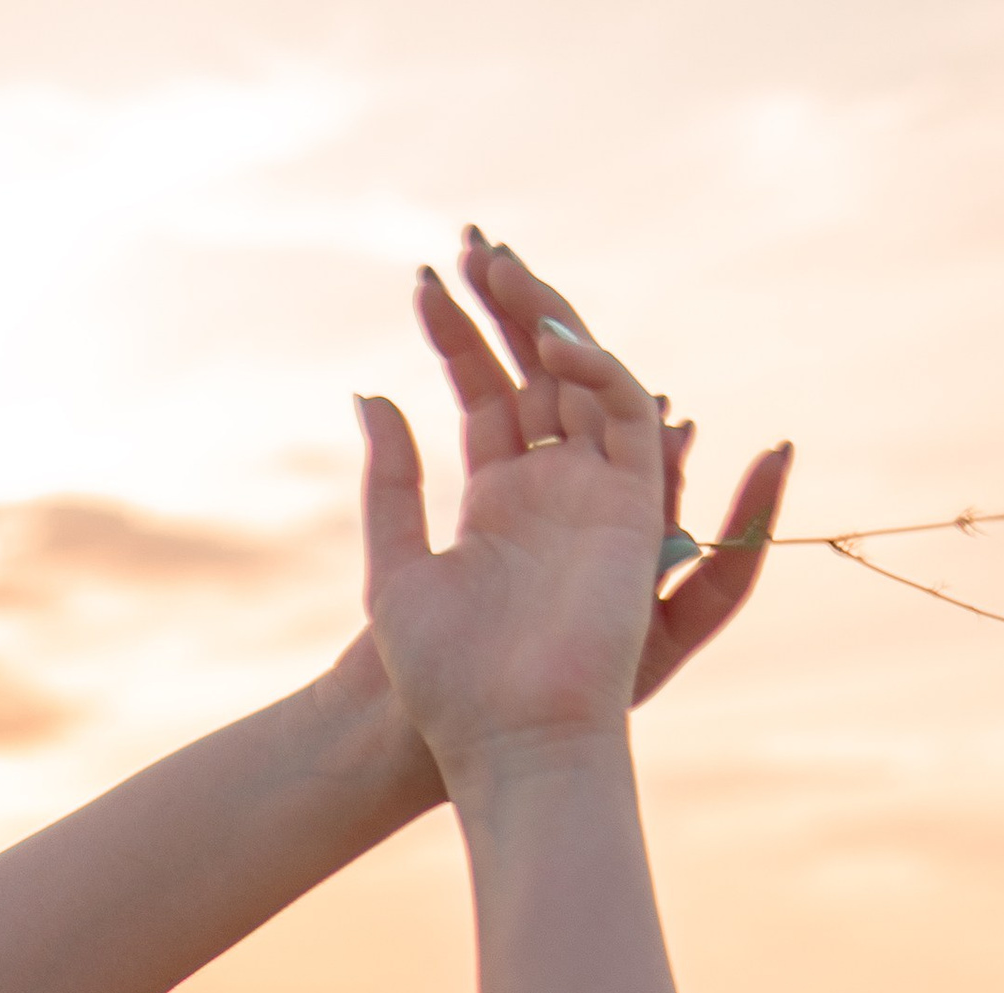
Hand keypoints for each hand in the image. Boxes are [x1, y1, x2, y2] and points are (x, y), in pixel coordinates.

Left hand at [356, 231, 791, 787]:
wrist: (500, 739)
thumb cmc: (440, 682)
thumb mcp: (394, 571)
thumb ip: (390, 482)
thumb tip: (372, 392)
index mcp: (497, 504)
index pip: (483, 393)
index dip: (456, 334)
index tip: (422, 280)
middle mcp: (551, 490)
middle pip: (536, 370)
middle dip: (508, 304)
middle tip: (471, 241)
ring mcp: (594, 494)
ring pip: (580, 378)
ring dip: (546, 317)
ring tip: (499, 266)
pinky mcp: (631, 508)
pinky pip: (623, 418)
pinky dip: (596, 370)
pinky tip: (547, 340)